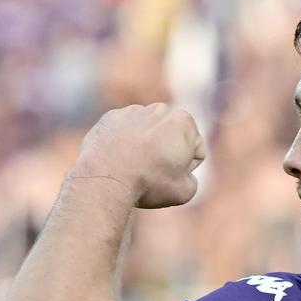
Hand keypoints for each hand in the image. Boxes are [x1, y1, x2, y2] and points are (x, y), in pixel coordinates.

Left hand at [71, 103, 204, 207]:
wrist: (105, 179)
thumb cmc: (149, 184)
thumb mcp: (185, 191)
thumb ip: (191, 178)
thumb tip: (182, 174)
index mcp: (184, 121)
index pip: (195, 150)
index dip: (187, 170)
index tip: (171, 177)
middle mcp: (160, 109)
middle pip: (171, 138)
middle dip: (166, 153)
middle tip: (153, 174)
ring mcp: (133, 111)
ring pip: (147, 134)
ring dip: (145, 148)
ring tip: (134, 168)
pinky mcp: (110, 118)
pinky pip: (124, 133)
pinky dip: (124, 144)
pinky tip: (119, 161)